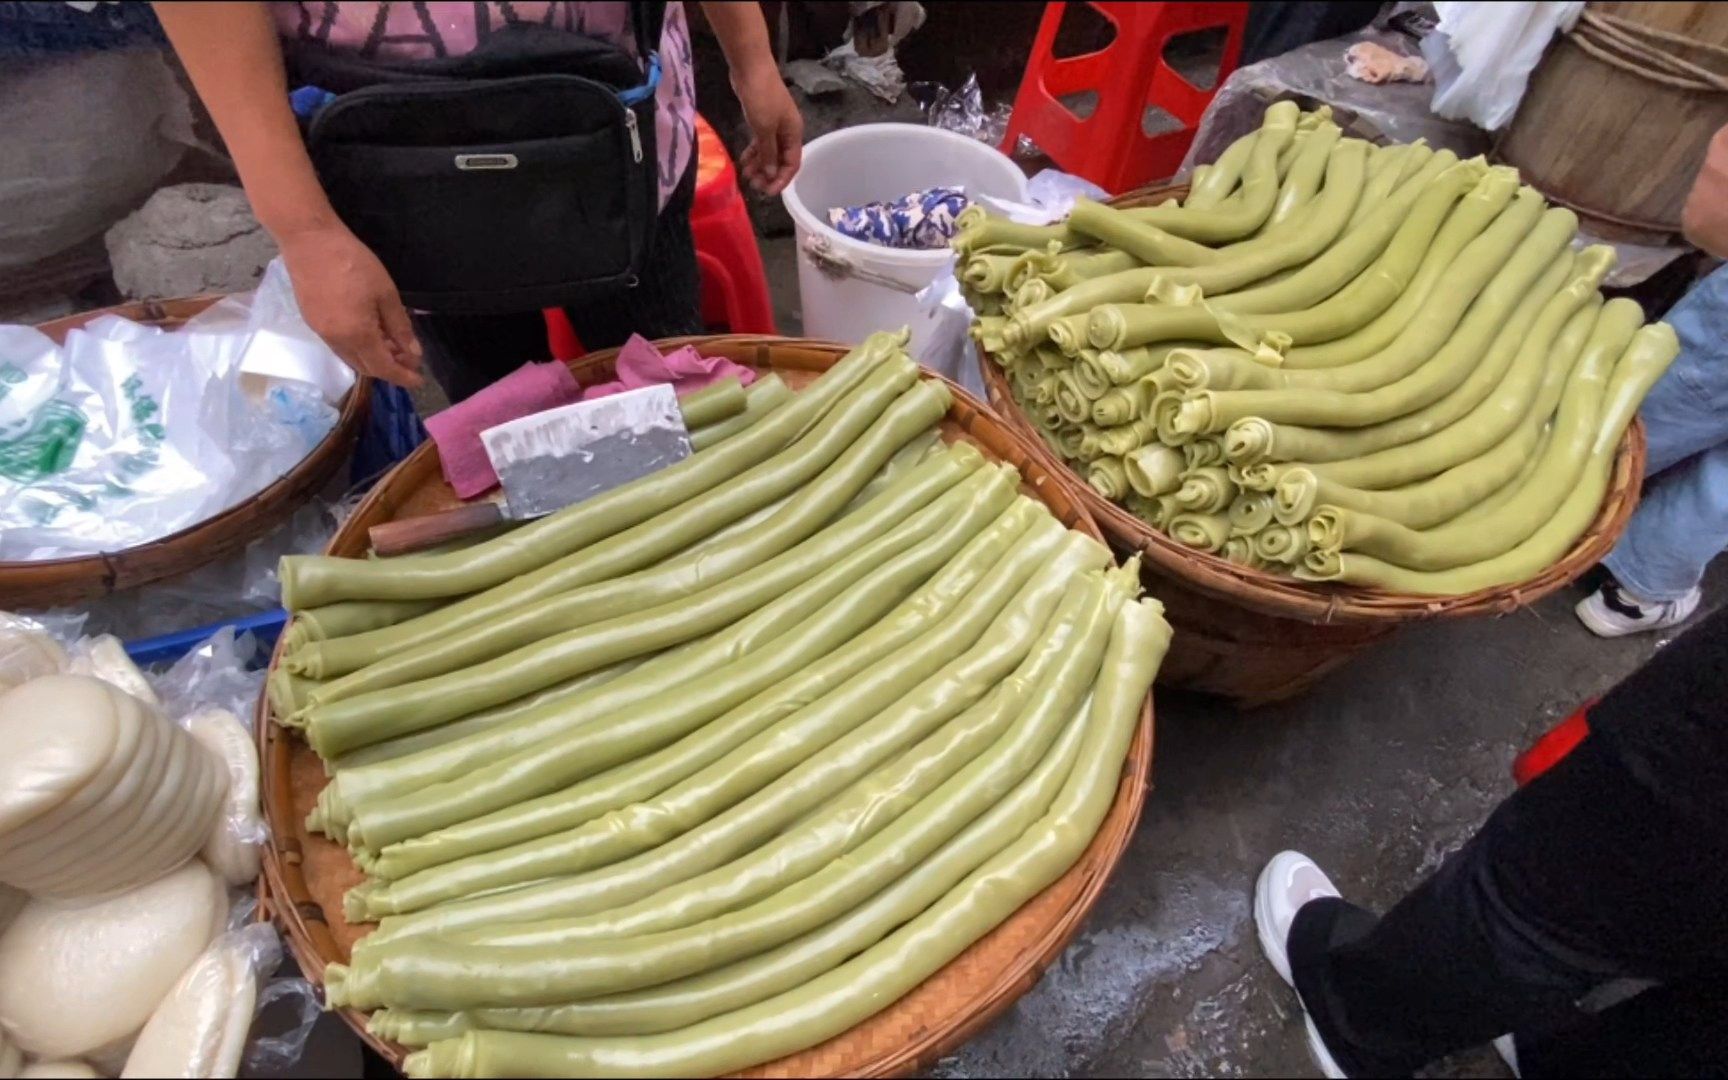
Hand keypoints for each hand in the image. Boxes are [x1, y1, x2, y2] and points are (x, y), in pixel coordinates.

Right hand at [277, 224, 423, 387]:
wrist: (309, 241)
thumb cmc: (353, 262)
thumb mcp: (386, 293)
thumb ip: (400, 327)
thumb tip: (413, 353)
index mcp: (357, 335)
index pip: (383, 368)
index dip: (403, 377)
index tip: (418, 381)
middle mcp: (336, 340)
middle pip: (366, 367)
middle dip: (389, 369)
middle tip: (409, 359)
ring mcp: (320, 332)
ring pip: (351, 357)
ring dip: (373, 358)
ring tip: (393, 346)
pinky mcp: (312, 321)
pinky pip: (339, 345)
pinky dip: (358, 347)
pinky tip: (370, 334)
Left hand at [732, 65, 802, 195]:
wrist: (751, 67)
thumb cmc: (761, 97)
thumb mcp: (764, 129)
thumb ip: (768, 154)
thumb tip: (772, 175)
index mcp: (794, 133)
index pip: (793, 164)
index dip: (782, 180)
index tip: (768, 192)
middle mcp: (787, 131)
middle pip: (781, 160)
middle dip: (768, 174)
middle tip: (753, 185)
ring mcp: (775, 125)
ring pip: (769, 152)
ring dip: (759, 165)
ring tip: (746, 175)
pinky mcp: (762, 119)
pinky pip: (760, 142)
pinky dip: (754, 152)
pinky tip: (744, 161)